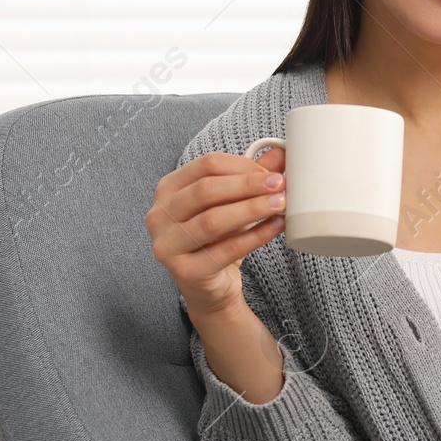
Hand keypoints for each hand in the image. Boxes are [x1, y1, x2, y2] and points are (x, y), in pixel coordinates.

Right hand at [144, 147, 287, 325]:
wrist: (210, 287)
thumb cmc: (218, 239)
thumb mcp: (232, 203)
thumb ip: (251, 178)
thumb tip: (281, 153)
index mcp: (168, 189)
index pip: (206, 165)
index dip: (242, 165)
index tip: (271, 172)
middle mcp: (159, 215)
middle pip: (206, 190)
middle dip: (248, 185)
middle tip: (280, 184)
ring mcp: (167, 245)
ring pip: (213, 220)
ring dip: (252, 209)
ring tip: (280, 204)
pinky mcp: (185, 271)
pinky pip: (226, 250)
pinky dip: (255, 236)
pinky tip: (275, 227)